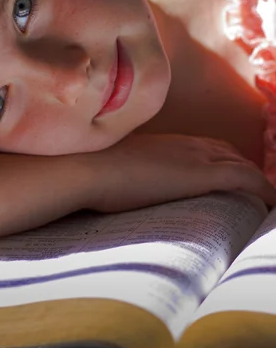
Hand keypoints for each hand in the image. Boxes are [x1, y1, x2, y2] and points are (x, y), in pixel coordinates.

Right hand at [83, 132, 275, 211]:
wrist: (90, 168)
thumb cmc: (96, 170)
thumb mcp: (119, 166)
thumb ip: (134, 171)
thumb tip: (127, 184)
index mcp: (170, 143)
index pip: (211, 147)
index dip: (226, 162)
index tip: (231, 178)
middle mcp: (188, 145)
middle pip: (230, 154)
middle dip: (245, 171)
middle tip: (254, 193)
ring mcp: (196, 157)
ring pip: (243, 166)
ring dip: (256, 182)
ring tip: (265, 201)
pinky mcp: (201, 174)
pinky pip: (246, 179)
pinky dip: (264, 190)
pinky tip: (272, 204)